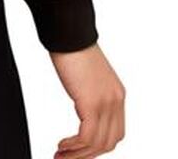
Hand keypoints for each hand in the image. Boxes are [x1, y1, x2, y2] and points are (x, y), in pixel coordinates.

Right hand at [49, 42, 125, 157]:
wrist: (68, 31)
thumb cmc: (72, 47)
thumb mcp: (87, 76)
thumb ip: (90, 92)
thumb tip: (82, 105)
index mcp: (117, 94)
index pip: (115, 133)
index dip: (97, 146)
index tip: (79, 150)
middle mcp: (116, 101)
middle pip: (109, 143)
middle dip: (87, 155)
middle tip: (67, 158)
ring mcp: (106, 103)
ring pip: (97, 144)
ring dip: (78, 155)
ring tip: (60, 157)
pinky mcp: (92, 103)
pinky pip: (87, 137)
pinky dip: (74, 146)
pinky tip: (62, 145)